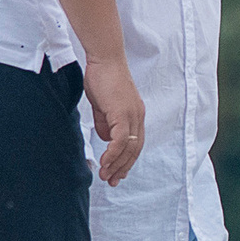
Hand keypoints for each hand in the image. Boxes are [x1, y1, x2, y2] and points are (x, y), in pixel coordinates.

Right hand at [85, 58, 146, 185]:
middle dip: (123, 168)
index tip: (117, 173)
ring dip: (117, 164)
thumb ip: (105, 122)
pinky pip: (120, 139)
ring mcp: (132, 114)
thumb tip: (105, 138)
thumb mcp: (103, 105)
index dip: (127, 160)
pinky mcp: (123, 113)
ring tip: (106, 176)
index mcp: (135, 114)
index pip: (135, 143)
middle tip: (112, 181)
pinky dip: (113, 153)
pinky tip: (105, 162)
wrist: (104, 59)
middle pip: (135, 149)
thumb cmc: (101, 78)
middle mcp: (138, 116)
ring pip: (129, 147)